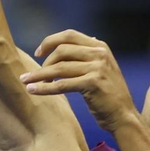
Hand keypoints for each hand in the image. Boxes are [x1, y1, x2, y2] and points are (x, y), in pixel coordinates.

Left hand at [22, 29, 138, 134]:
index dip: (50, 41)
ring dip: (39, 75)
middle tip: (34, 74)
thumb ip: (88, 54)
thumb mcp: (102, 68)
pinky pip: (62, 85)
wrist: (124, 116)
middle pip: (61, 50)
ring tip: (25, 81)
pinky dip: (45, 88)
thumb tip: (68, 43)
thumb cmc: (109, 94)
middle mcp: (99, 54)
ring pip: (59, 68)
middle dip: (44, 62)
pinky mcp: (93, 83)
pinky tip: (33, 90)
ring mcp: (97, 68)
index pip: (69, 35)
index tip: (38, 53)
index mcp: (100, 46)